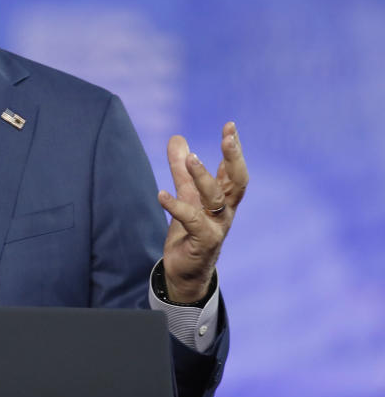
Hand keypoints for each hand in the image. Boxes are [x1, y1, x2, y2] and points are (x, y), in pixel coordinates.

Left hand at [157, 122, 247, 303]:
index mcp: (224, 199)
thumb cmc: (191, 231)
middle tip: (228, 137)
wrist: (186, 271)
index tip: (230, 126)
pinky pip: (190, 220)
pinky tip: (161, 194)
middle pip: (236, 181)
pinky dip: (176, 206)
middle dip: (233, 158)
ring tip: (191, 157)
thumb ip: (181, 169)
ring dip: (204, 176)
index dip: (233, 149)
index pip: (233, 170)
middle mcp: (224, 211)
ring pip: (215, 197)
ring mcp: (216, 226)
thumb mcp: (186, 195)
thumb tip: (177, 138)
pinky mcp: (202, 241)